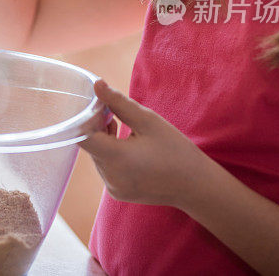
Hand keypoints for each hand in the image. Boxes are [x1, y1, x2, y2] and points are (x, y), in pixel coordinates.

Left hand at [79, 80, 213, 208]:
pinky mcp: (117, 192)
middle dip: (96, 127)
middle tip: (111, 112)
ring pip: (97, 156)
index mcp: (116, 158)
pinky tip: (126, 146)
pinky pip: (105, 168)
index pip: (82, 135)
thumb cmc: (175, 150)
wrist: (196, 186)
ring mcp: (113, 188)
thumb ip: (118, 103)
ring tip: (120, 127)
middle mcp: (110, 176)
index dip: (84, 118)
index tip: (96, 106)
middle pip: (90, 145)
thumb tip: (96, 85)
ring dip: (103, 140)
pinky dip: (110, 155)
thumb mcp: (148, 121)